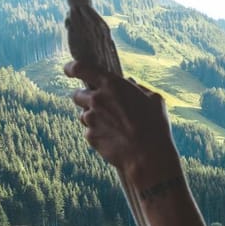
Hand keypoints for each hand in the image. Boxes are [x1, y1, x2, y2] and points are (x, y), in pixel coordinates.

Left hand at [65, 61, 177, 176]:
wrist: (148, 157)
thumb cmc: (155, 126)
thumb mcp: (154, 99)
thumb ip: (138, 87)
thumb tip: (130, 83)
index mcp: (111, 85)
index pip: (80, 68)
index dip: (71, 68)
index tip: (69, 70)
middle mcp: (97, 100)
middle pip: (77, 94)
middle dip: (85, 98)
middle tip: (100, 105)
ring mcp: (91, 119)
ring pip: (83, 115)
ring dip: (93, 118)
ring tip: (113, 127)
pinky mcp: (90, 137)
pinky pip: (89, 132)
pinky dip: (98, 134)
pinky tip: (114, 139)